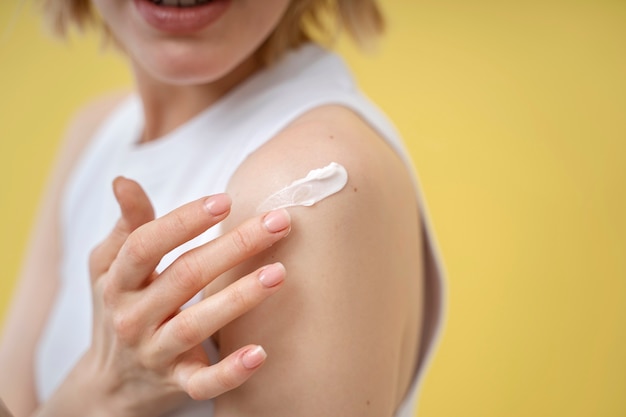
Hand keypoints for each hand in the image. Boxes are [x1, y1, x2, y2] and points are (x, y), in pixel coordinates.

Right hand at [34, 178, 290, 416]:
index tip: (225, 200)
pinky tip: (260, 353)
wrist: (109, 383)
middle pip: (185, 276)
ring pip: (196, 324)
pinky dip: (230, 371)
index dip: (184, 221)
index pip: (146, 245)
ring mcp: (154, 353)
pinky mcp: (176, 384)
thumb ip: (128, 226)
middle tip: (278, 222)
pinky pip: (202, 382)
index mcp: (118, 282)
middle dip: (234, 246)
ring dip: (239, 298)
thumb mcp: (109, 267)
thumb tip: (123, 180)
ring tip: (279, 272)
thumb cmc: (118, 308)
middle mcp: (133, 317)